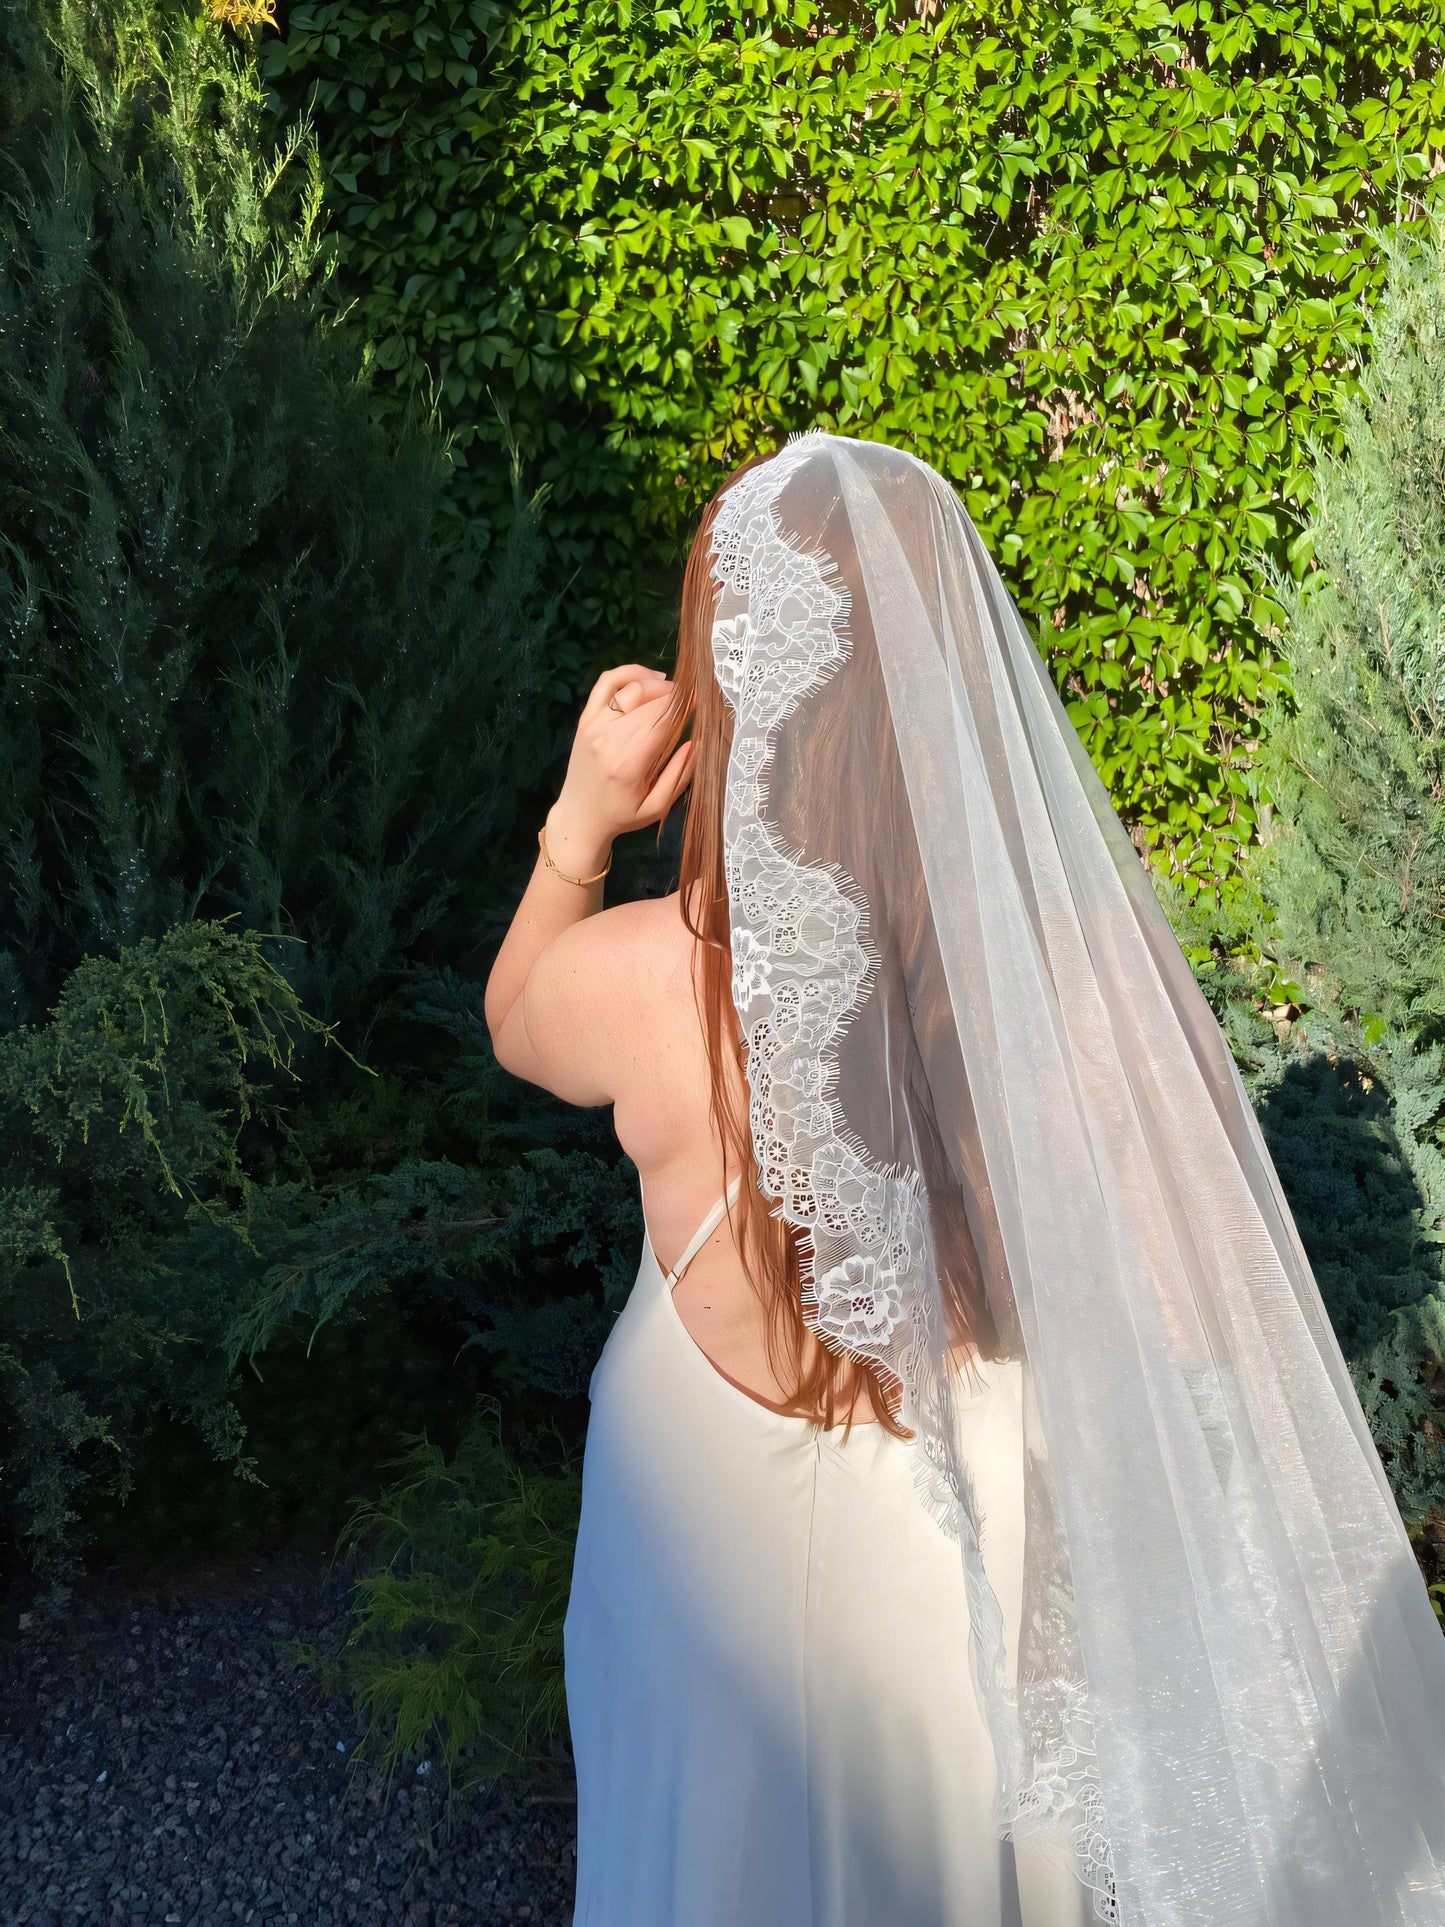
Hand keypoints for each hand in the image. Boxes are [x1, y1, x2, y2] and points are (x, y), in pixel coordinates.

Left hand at [545, 664, 693, 873]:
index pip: (663, 719)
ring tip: (673, 693)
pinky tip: (648, 678)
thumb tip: (698, 743)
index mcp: (628, 763)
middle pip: (650, 700)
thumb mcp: (657, 807)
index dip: (686, 706)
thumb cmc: (621, 816)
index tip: (703, 702)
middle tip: (692, 700)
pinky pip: (606, 683)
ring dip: (657, 684)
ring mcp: (593, 725)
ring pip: (631, 687)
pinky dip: (629, 673)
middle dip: (676, 695)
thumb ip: (679, 775)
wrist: (579, 816)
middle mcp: (608, 739)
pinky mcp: (585, 719)